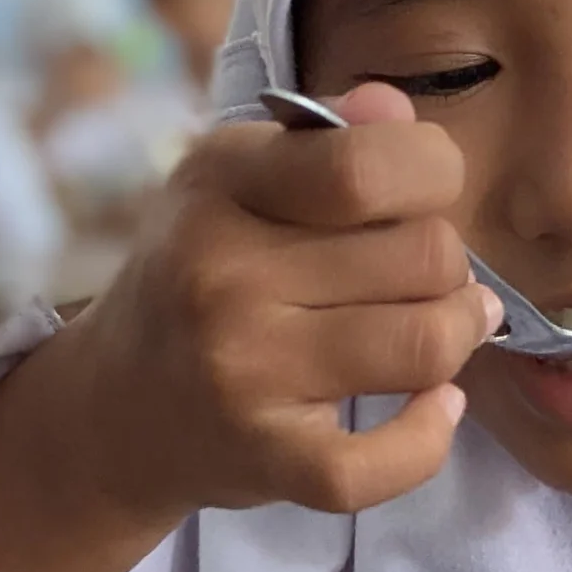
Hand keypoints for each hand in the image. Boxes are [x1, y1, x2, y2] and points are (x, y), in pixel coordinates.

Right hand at [53, 82, 496, 521]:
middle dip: (447, 265)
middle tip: (418, 280)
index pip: (368, 165)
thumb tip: (396, 110)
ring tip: (437, 332)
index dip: (434, 173)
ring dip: (456, 336)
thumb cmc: (199, 276)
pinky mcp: (263, 457)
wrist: (115, 405)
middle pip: (423, 254)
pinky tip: (434, 409)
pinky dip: (431, 437)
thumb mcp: (237, 182)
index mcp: (220, 182)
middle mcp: (222, 272)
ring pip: (425, 344)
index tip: (424, 196)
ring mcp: (242, 370)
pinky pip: (383, 461)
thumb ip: (325, 139)